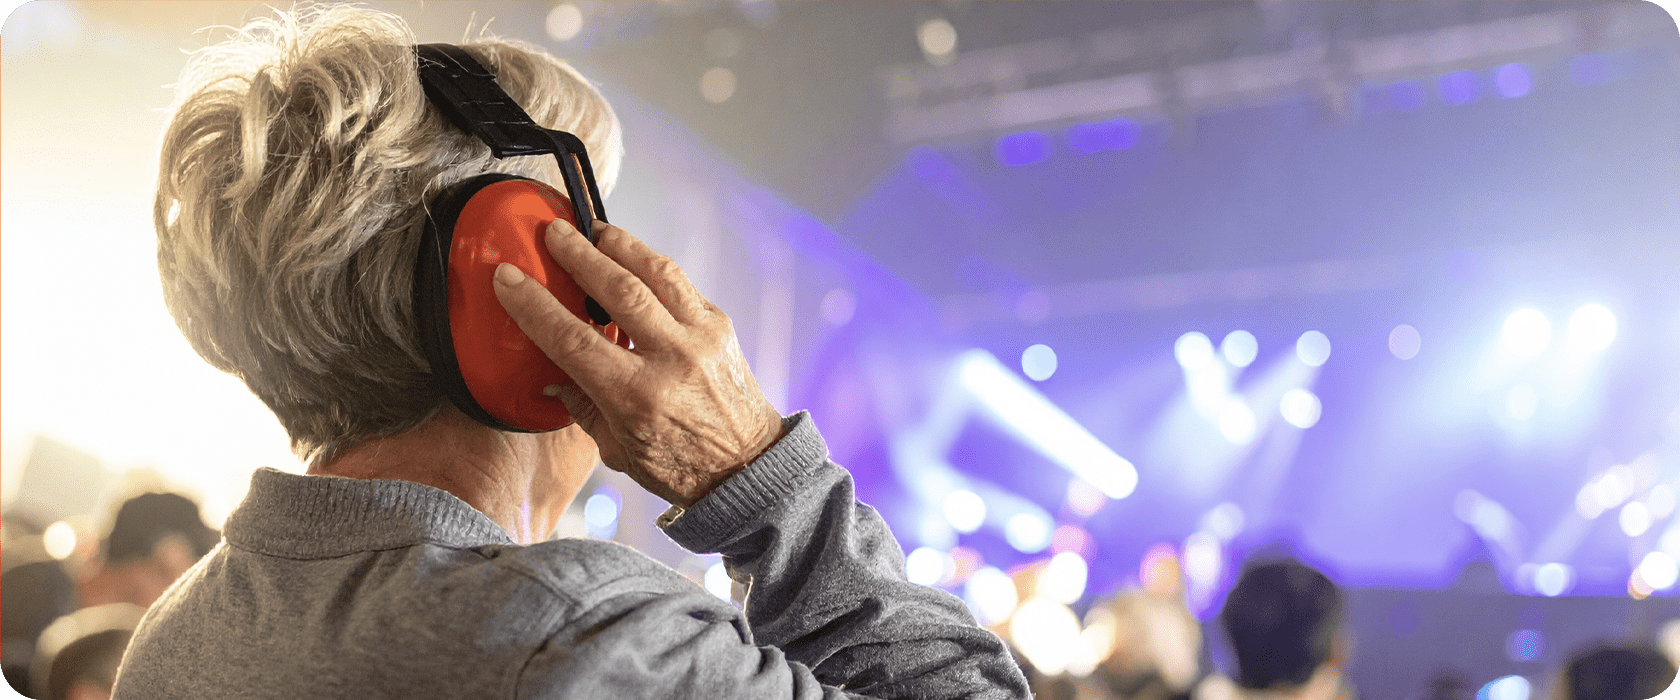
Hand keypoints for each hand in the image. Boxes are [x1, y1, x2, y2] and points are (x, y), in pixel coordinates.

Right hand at [492, 219, 784, 506]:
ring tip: (594, 229)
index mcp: (637, 397)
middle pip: (617, 291)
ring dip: (621, 245)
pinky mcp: (720, 326)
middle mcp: (672, 360)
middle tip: (554, 231)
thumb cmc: (681, 465)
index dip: (534, 304)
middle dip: (579, 255)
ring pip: (657, 273)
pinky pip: (682, 284)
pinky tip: (631, 257)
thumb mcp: (618, 449)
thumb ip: (581, 407)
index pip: (572, 339)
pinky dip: (652, 265)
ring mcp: (701, 338)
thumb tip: (551, 373)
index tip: (509, 277)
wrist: (748, 467)